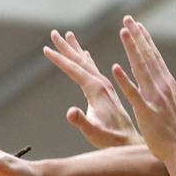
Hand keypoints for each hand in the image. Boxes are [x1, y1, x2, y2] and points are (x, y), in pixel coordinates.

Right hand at [44, 30, 141, 148]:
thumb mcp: (93, 132)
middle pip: (80, 61)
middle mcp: (102, 84)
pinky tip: (86, 55)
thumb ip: (81, 121)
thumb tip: (70, 112)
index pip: (74, 69)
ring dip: (76, 50)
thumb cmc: (110, 139)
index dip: (59, 59)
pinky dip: (87, 60)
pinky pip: (94, 70)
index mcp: (97, 89)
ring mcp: (106, 87)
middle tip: (54, 32)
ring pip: (88, 63)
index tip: (45, 48)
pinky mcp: (108, 92)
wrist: (130, 142)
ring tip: (69, 36)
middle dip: (66, 47)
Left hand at [111, 16, 175, 160]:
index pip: (156, 59)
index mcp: (169, 86)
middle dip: (137, 38)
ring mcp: (154, 99)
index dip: (147, 42)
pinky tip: (116, 68)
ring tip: (123, 32)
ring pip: (141, 70)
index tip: (139, 27)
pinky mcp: (146, 112)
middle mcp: (162, 88)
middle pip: (148, 58)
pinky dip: (125, 81)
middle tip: (128, 20)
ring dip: (132, 50)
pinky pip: (133, 94)